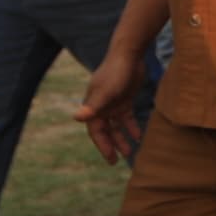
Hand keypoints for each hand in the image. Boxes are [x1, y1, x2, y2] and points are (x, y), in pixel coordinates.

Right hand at [73, 48, 152, 164]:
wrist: (129, 54)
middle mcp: (101, 106)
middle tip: (117, 160)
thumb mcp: (105, 91)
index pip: (95, 131)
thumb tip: (77, 118)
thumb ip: (93, 106)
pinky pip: (127, 117)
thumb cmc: (116, 72)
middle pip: (105, 131)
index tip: (110, 158)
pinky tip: (138, 136)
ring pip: (116, 126)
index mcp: (93, 106)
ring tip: (130, 152)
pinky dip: (131, 127)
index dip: (102, 145)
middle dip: (111, 145)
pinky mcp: (125, 99)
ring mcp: (113, 103)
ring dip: (122, 138)